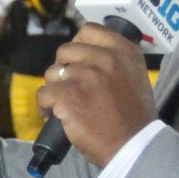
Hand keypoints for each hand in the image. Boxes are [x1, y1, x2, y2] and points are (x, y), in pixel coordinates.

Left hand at [36, 26, 156, 166]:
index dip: (77, 46)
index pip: (89, 31)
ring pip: (52, 73)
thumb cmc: (134, 118)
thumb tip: (84, 56)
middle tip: (68, 87)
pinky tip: (54, 117)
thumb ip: (115, 62)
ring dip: (54, 89)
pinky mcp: (68, 95)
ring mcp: (85, 76)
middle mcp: (105, 58)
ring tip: (63, 106)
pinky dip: (44, 107)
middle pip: (65, 51)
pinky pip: (44, 94)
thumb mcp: (134, 77)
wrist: (134, 146)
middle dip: (62, 69)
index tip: (76, 61)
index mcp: (124, 51)